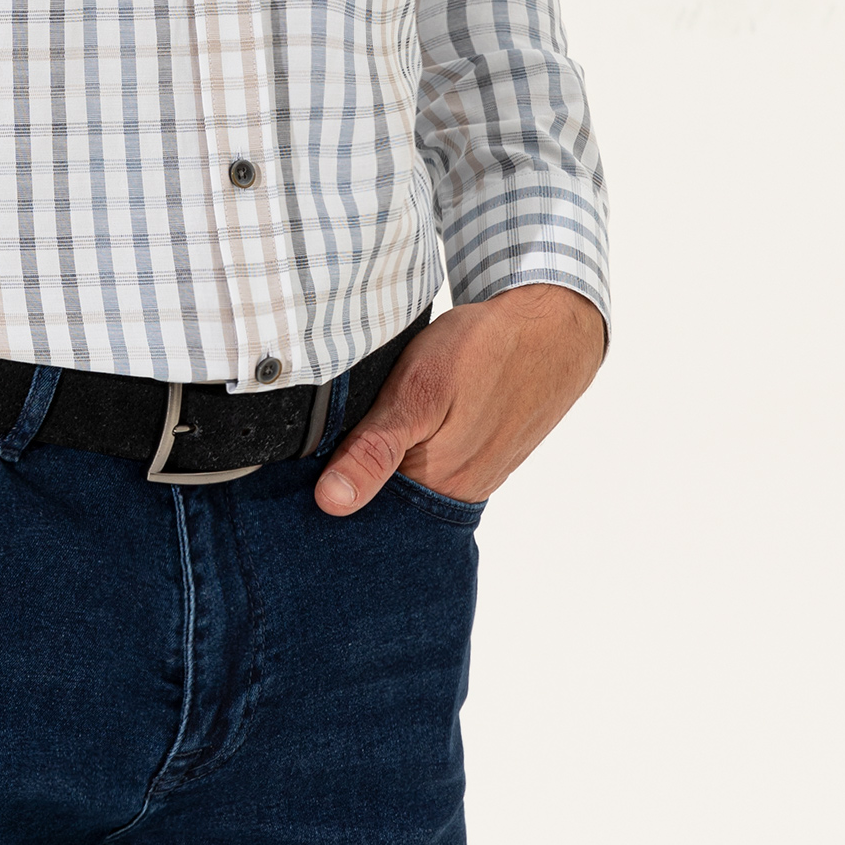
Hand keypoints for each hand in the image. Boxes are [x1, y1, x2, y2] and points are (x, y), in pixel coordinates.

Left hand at [313, 284, 605, 514]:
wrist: (553, 330)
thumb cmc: (482, 353)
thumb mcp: (417, 391)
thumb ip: (375, 449)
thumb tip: (331, 504)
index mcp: (436, 488)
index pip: (365, 515)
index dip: (328, 495)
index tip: (291, 476)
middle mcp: (457, 493)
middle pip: (387, 502)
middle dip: (351, 480)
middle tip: (314, 445)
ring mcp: (475, 474)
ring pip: (410, 481)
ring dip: (382, 463)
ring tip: (352, 432)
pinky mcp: (484, 453)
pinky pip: (435, 464)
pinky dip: (411, 450)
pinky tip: (398, 423)